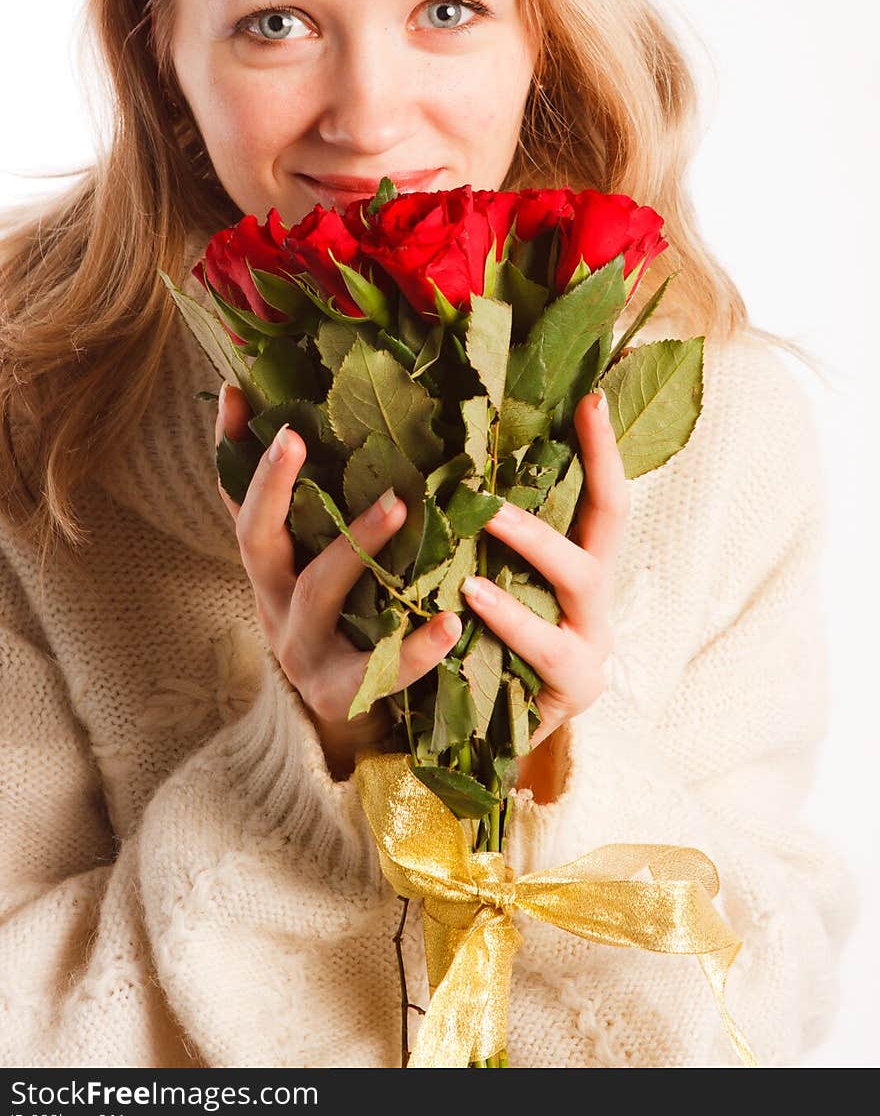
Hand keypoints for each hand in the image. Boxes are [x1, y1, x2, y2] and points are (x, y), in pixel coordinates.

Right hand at [214, 384, 463, 777]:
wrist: (347, 722)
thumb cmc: (347, 622)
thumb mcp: (324, 563)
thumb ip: (326, 507)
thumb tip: (339, 431)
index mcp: (271, 567)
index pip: (238, 500)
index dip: (231, 450)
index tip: (237, 393)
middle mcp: (273, 602)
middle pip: (256, 539)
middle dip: (271, 487)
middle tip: (292, 438)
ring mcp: (303, 649)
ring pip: (318, 591)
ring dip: (356, 543)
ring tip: (398, 504)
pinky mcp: (342, 692)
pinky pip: (377, 668)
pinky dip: (416, 647)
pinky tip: (449, 620)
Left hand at [461, 390, 628, 788]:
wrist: (487, 741)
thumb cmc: (487, 651)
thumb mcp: (494, 587)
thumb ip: (489, 542)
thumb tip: (451, 465)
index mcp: (580, 567)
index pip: (603, 497)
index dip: (603, 448)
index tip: (592, 397)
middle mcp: (596, 598)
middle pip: (609, 524)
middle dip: (593, 469)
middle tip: (554, 422)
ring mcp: (591, 643)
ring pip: (579, 579)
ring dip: (533, 542)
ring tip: (490, 517)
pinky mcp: (572, 688)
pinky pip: (545, 647)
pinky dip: (509, 618)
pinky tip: (472, 598)